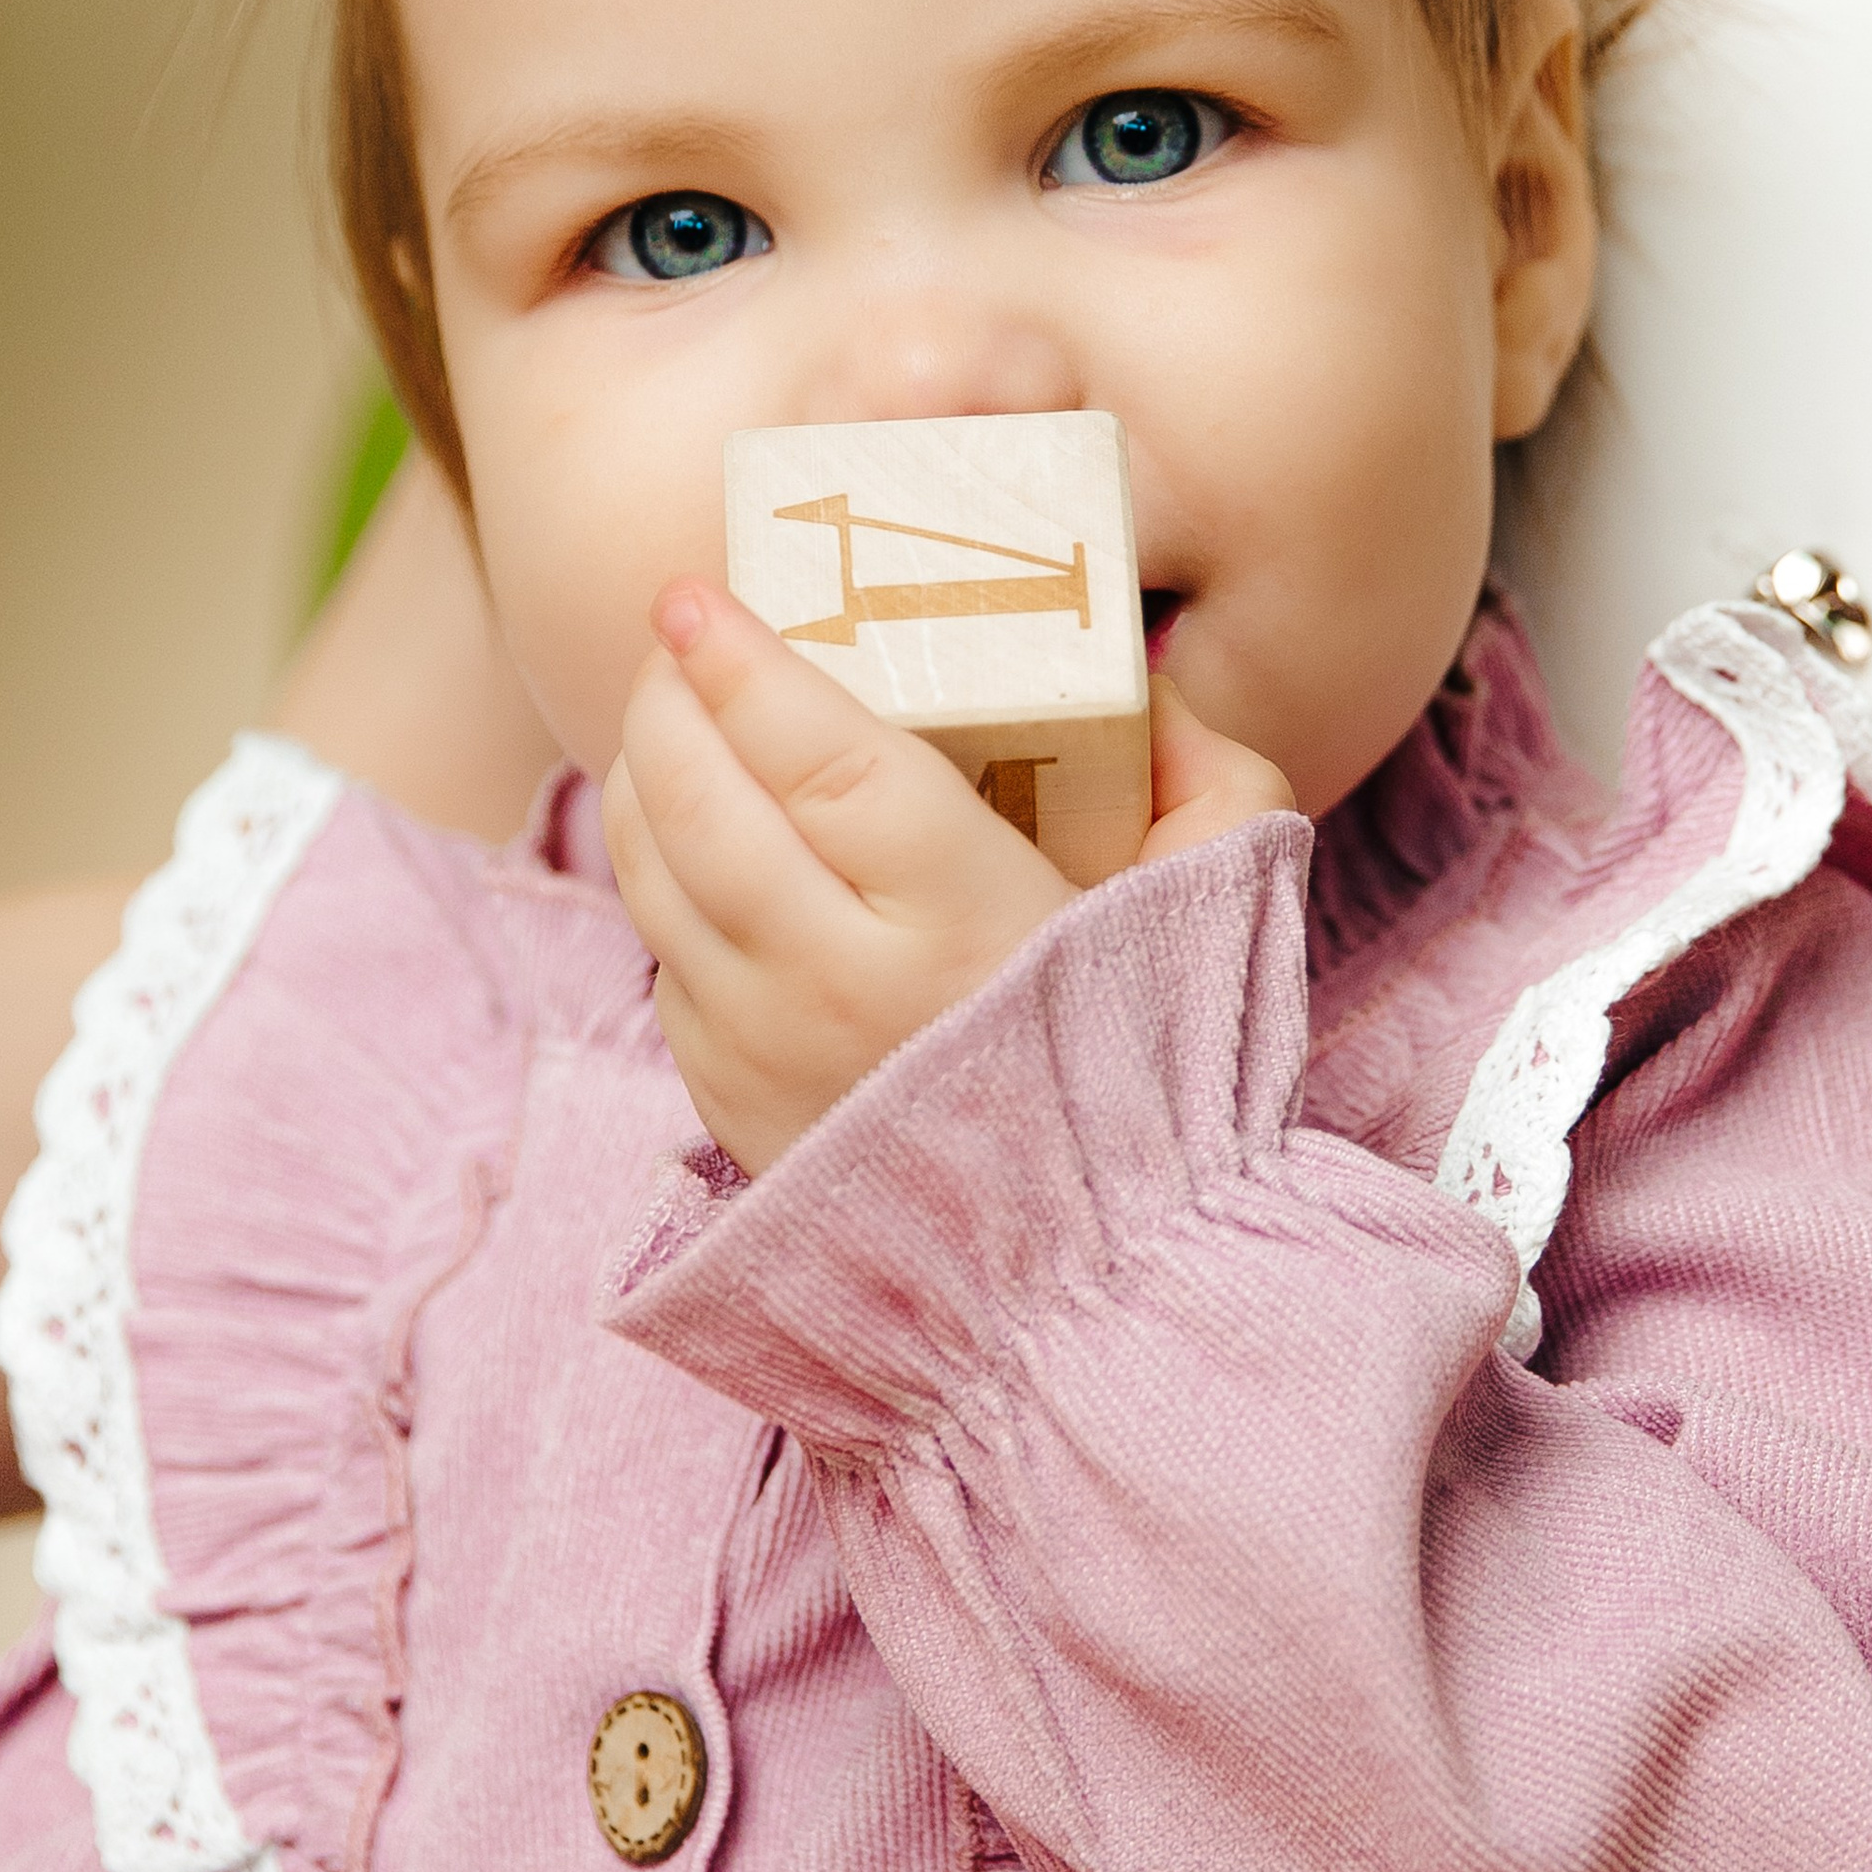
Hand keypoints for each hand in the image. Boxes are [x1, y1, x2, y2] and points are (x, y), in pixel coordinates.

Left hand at [601, 581, 1291, 1173]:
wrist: (1093, 1276)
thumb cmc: (1162, 1073)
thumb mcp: (1228, 907)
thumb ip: (1210, 777)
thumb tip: (1147, 688)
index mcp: (961, 920)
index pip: (818, 757)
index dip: (744, 665)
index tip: (695, 594)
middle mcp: (838, 985)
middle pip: (700, 802)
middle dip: (668, 698)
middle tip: (682, 633)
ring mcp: (766, 1051)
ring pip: (655, 875)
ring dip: (643, 775)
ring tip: (671, 716)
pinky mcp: (728, 1103)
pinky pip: (664, 959)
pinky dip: (661, 880)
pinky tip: (690, 837)